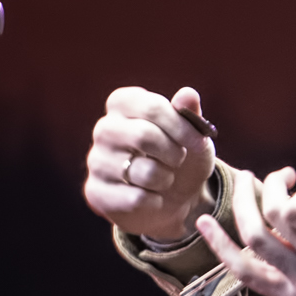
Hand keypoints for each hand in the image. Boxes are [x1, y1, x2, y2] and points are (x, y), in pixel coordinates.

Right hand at [84, 86, 218, 240]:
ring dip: (165, 179)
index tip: (199, 143)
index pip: (152, 107)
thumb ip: (189, 113)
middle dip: (174, 153)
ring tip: (164, 178)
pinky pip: (134, 198)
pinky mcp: (95, 192)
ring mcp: (96, 161)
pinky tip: (152, 197)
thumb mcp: (191, 135)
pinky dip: (154, 201)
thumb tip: (188, 94)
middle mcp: (104, 128)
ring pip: (143, 172)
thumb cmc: (178, 157)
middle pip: (143, 136)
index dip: (182, 127)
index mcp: (123, 103)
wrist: (171, 199)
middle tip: (179, 160)